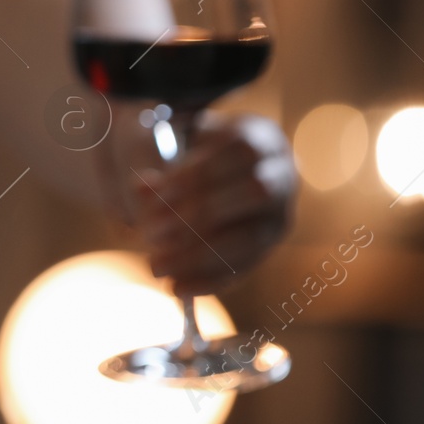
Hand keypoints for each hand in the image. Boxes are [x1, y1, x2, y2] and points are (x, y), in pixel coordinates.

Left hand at [123, 113, 295, 296]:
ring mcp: (279, 215)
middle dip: (200, 215)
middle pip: (253, 194)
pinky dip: (209, 281)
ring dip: (199, 255)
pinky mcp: (268, 248)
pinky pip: (245, 269)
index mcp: (261, 137)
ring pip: (251, 239)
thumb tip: (142, 192)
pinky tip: (177, 287)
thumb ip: (164, 166)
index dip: (198, 172)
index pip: (238, 150)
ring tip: (157, 265)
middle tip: (152, 233)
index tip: (156, 192)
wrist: (226, 169)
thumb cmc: (198, 153)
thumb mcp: (180, 146)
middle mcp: (281, 175)